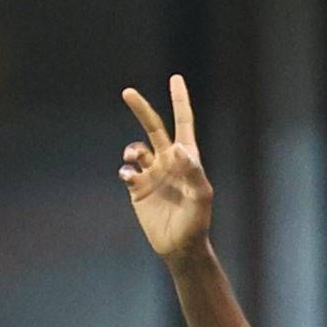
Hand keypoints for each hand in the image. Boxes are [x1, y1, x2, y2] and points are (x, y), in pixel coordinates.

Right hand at [118, 77, 213, 263]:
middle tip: (127, 92)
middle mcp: (168, 162)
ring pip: (136, 149)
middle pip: (153, 127)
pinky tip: (130, 178)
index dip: (180, 100)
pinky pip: (127, 171)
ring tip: (133, 158)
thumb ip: (193, 171)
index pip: (184, 122)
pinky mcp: (138, 189)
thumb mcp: (201, 197)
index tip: (176, 78)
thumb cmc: (197, 223)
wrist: (180, 247)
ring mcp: (152, 174)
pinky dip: (125, 170)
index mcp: (187, 158)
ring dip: (131, 150)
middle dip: (141, 109)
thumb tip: (177, 148)